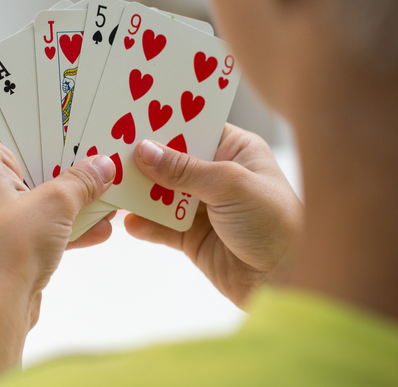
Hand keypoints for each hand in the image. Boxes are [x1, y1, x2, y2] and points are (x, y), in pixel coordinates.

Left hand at [0, 134, 115, 386]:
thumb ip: (82, 181)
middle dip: (71, 172)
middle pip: (31, 166)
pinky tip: (99, 230)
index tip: (88, 133)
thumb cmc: (7, 250)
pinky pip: (32, 225)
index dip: (56, 134)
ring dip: (72, 203)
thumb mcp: (55, 205)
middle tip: (104, 165)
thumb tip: (103, 165)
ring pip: (35, 199)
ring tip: (109, 200)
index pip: (20, 133)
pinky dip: (60, 227)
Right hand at [127, 123, 302, 308]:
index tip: (130, 115)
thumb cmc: (276, 222)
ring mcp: (204, 206)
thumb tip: (144, 150)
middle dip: (143, 159)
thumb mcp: (230, 185)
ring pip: (162, 194)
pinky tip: (128, 222)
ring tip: (110, 185)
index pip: (193, 127)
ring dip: (139, 192)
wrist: (289, 281)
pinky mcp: (194, 237)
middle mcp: (218, 174)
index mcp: (236, 149)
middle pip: (171, 160)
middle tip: (108, 150)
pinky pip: (162, 226)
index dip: (164, 122)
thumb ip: (184, 168)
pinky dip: (145, 224)